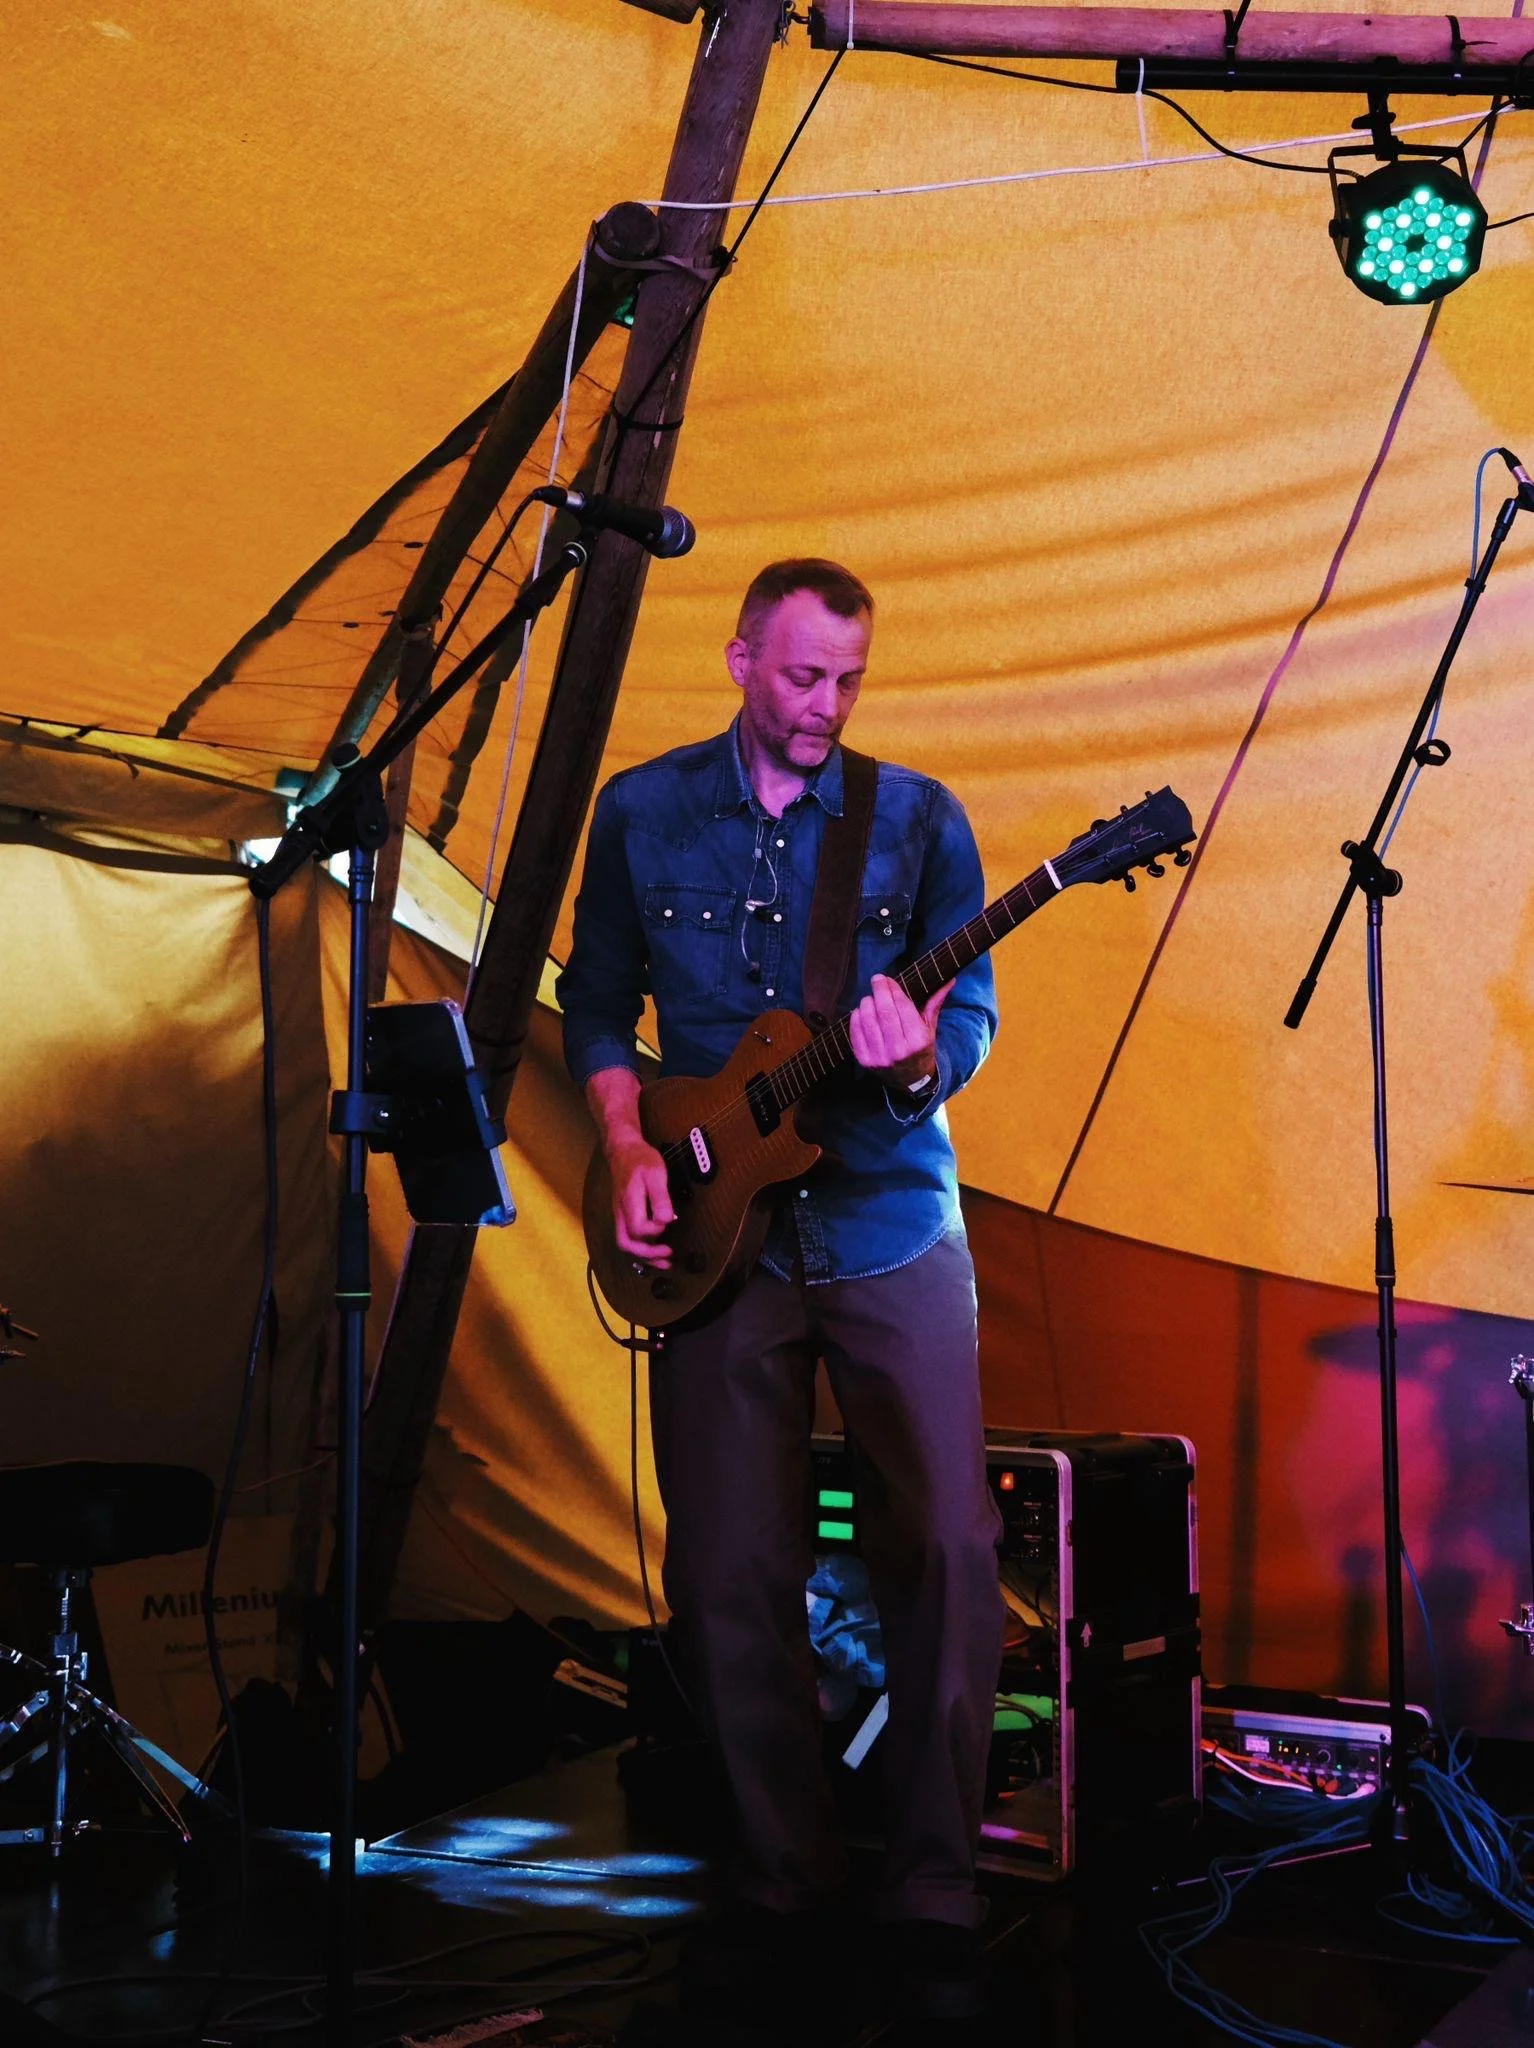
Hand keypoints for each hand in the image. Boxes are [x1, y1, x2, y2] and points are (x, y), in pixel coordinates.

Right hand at [608, 1135, 675, 1268]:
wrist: (623, 1150)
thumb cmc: (641, 1160)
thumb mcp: (656, 1174)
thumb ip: (660, 1198)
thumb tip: (666, 1220)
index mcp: (629, 1203)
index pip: (638, 1229)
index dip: (655, 1232)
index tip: (669, 1222)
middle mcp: (620, 1213)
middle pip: (627, 1243)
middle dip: (647, 1255)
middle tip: (668, 1257)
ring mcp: (620, 1215)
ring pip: (626, 1243)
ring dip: (644, 1256)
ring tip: (664, 1261)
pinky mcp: (623, 1215)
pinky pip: (628, 1237)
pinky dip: (641, 1248)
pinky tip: (654, 1249)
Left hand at [847, 974, 952, 1091]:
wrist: (911, 1080)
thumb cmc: (922, 1050)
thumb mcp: (930, 1029)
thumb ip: (935, 1003)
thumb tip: (949, 980)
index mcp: (918, 1040)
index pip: (903, 1007)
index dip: (893, 990)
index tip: (887, 979)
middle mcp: (899, 1050)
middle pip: (884, 1012)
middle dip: (879, 991)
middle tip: (876, 979)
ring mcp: (880, 1057)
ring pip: (868, 1021)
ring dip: (866, 1003)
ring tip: (869, 998)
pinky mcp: (865, 1061)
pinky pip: (856, 1034)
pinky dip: (856, 1019)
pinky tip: (860, 1011)